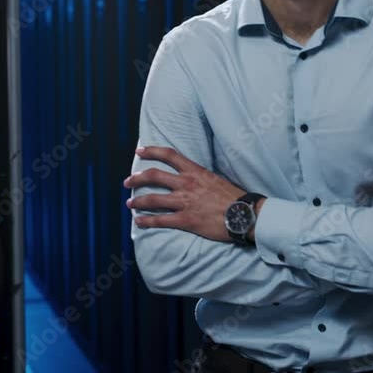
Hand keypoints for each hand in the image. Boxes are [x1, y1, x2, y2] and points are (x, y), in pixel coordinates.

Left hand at [124, 146, 243, 241]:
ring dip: (138, 201)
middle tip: (128, 181)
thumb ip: (200, 177)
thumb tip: (191, 176)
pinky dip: (147, 221)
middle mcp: (186, 184)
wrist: (244, 214)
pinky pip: (161, 220)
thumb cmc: (233, 197)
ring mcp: (184, 202)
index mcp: (194, 171)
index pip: (169, 155)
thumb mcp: (215, 179)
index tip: (140, 151)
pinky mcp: (186, 220)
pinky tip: (139, 222)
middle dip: (137, 178)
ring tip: (129, 203)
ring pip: (153, 199)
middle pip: (154, 176)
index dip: (152, 151)